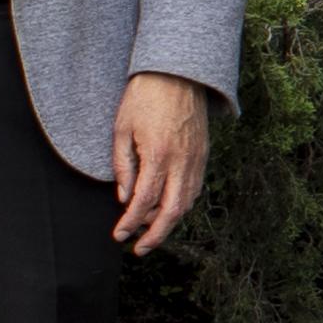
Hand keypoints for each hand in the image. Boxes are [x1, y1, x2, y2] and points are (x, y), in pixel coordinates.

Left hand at [110, 75, 211, 253]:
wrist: (178, 73)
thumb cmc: (144, 97)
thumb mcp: (122, 129)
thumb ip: (123, 165)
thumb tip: (124, 197)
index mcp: (159, 154)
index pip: (144, 201)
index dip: (131, 223)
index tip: (119, 235)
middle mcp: (182, 161)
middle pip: (172, 211)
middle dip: (155, 235)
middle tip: (139, 249)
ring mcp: (197, 159)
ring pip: (187, 203)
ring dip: (169, 222)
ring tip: (149, 230)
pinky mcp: (203, 154)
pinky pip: (195, 188)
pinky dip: (182, 205)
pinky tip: (167, 208)